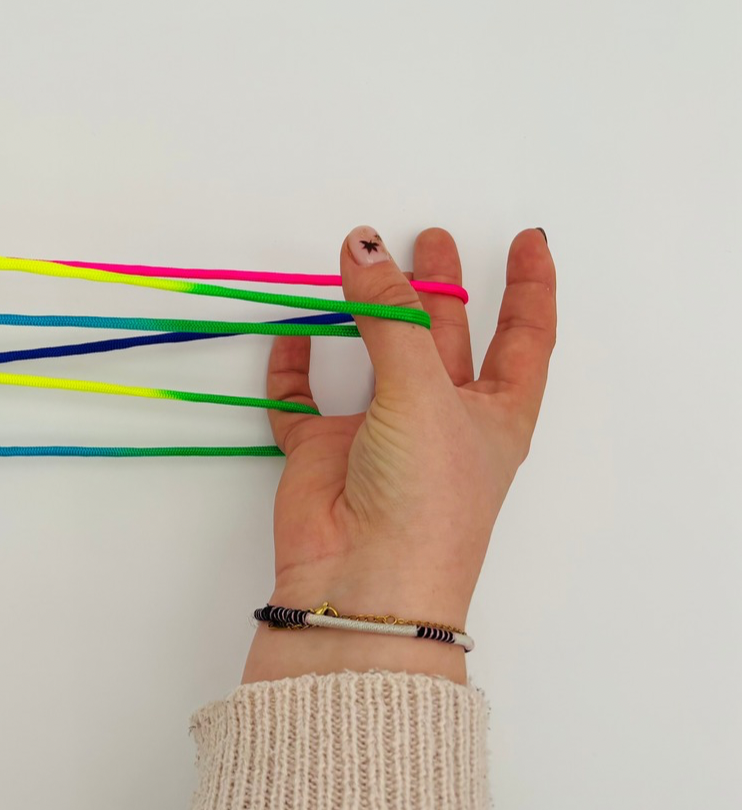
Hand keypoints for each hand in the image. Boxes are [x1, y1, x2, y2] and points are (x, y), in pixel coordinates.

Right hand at [243, 225, 555, 683]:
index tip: (528, 238)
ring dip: (366, 313)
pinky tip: (291, 334)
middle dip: (439, 287)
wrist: (362, 584)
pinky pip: (303, 401)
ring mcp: (380, 436)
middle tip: (428, 237)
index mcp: (495, 414)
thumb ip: (389, 315)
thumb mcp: (421, 393)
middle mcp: (441, 419)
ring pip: (375, 359)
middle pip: (447, 338)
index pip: (525, 338)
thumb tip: (361, 245)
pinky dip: (294, 367)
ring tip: (356, 262)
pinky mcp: (323, 454)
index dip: (530, 287)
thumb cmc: (424, 496)